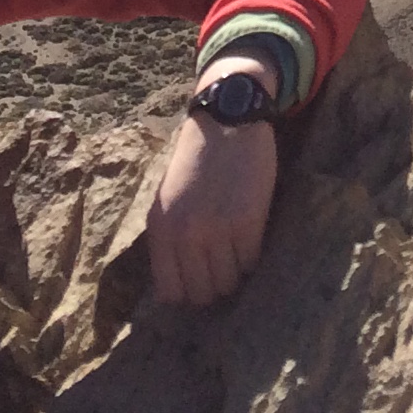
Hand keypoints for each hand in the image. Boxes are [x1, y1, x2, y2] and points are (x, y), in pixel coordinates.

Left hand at [146, 60, 281, 308]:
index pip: (170, 292)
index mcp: (160, 228)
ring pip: (228, 283)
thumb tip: (180, 284)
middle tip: (223, 270)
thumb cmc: (197, 159)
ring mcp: (217, 229)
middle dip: (213, 287)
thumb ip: (170, 238)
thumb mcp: (168, 198)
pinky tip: (251, 237)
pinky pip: (251, 262)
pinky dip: (252, 257)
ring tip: (237, 252)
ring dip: (235, 273)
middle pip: (201, 294)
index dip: (188, 293)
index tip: (200, 284)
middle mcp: (185, 234)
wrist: (228, 118)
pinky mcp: (248, 221)